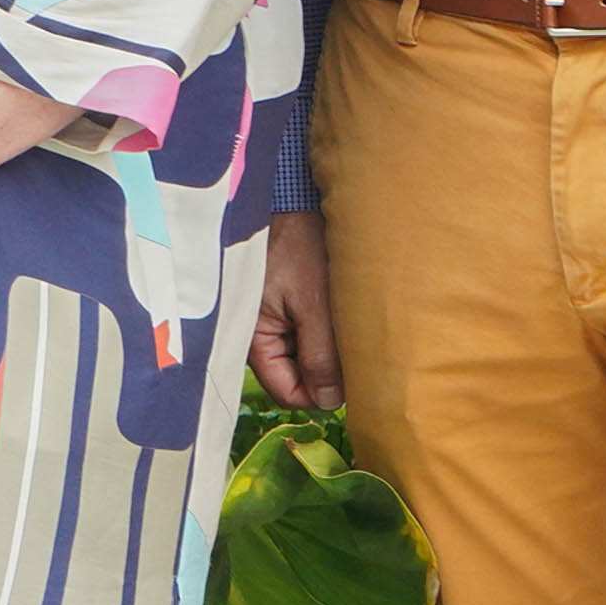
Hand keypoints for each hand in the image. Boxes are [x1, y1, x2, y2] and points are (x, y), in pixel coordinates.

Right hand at [247, 209, 345, 412]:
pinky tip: (337, 311)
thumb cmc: (298, 248)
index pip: (287, 391)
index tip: (350, 377)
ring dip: (328, 347)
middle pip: (297, 376)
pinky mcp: (285, 308)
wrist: (292, 202)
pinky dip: (325, 330)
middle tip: (351, 342)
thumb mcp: (313, 305)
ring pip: (305, 357)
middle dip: (325, 367)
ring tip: (344, 320)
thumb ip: (320, 356)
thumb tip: (331, 403)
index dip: (318, 392)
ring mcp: (273, 321)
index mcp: (255, 337)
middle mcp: (259, 335)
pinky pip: (307, 335)